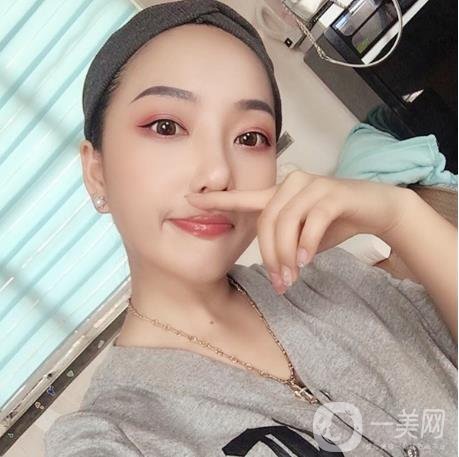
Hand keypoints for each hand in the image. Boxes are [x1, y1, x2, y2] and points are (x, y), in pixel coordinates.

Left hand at [185, 170, 412, 293]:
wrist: (375, 209)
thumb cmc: (335, 222)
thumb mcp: (302, 235)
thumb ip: (285, 242)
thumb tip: (275, 268)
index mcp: (279, 194)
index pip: (243, 197)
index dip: (217, 200)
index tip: (189, 200)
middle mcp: (291, 184)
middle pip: (266, 221)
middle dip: (269, 256)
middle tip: (279, 283)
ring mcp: (313, 185)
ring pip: (286, 222)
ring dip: (286, 255)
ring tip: (292, 276)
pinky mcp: (333, 193)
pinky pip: (312, 221)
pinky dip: (306, 244)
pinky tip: (306, 260)